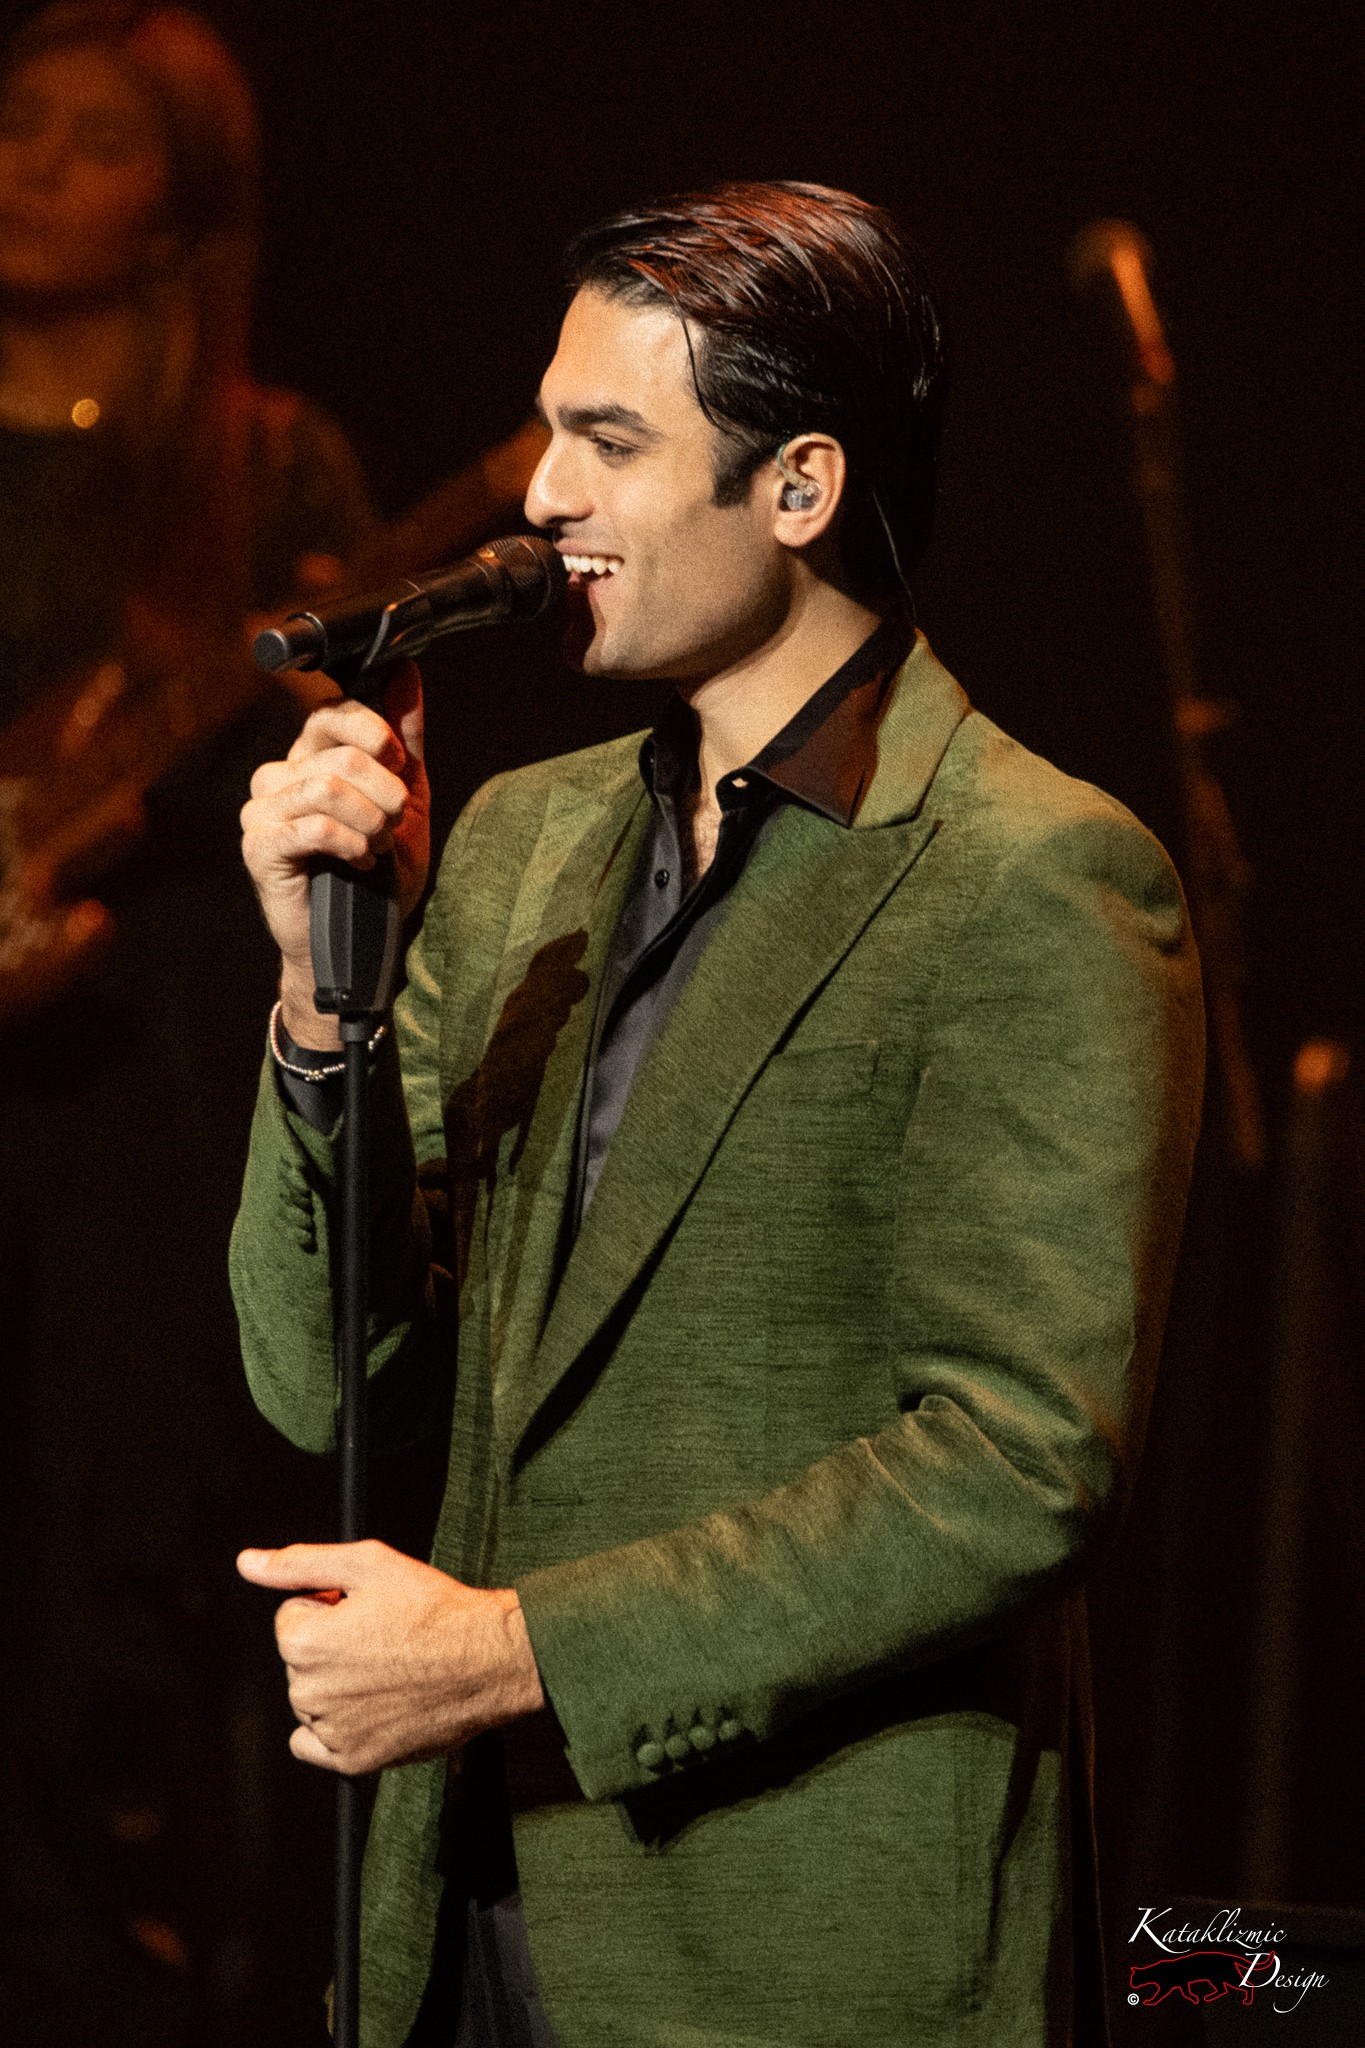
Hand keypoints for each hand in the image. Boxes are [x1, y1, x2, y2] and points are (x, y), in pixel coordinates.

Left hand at [235, 1540, 543, 1774]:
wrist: (490, 1660)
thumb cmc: (435, 1609)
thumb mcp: (368, 1564)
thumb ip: (299, 1563)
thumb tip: (247, 1562)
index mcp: (304, 1642)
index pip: (292, 1616)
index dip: (330, 1605)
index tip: (368, 1609)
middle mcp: (308, 1692)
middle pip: (300, 1659)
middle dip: (332, 1644)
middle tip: (385, 1636)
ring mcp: (330, 1731)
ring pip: (310, 1698)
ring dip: (336, 1682)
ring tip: (389, 1668)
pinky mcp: (353, 1761)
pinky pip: (312, 1744)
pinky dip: (332, 1727)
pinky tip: (371, 1706)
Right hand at [239, 660, 430, 1046]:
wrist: (361, 939)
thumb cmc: (378, 869)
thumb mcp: (407, 797)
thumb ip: (405, 737)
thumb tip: (405, 669)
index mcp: (308, 757)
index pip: (332, 713)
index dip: (375, 733)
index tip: (400, 765)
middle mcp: (277, 776)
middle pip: (339, 755)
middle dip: (386, 793)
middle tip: (395, 824)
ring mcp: (261, 811)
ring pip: (327, 788)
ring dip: (371, 822)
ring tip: (378, 846)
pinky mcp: (258, 847)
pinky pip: (312, 826)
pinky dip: (349, 843)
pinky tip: (359, 860)